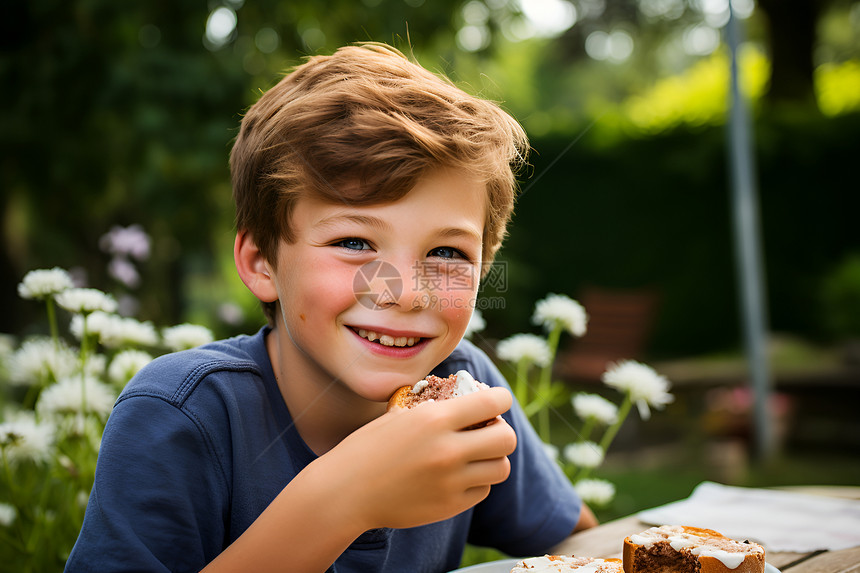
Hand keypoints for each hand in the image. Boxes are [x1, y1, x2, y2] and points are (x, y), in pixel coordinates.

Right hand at [317, 387, 516, 530]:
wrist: (345, 492)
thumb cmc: (367, 448)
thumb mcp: (398, 414)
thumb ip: (434, 407)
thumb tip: (465, 396)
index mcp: (434, 419)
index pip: (492, 403)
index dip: (502, 399)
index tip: (499, 401)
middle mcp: (448, 450)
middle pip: (507, 439)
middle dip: (501, 432)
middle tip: (488, 431)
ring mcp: (451, 481)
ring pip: (501, 468)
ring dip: (492, 459)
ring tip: (475, 455)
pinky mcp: (449, 506)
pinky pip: (482, 491)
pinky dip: (476, 482)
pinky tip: (457, 476)